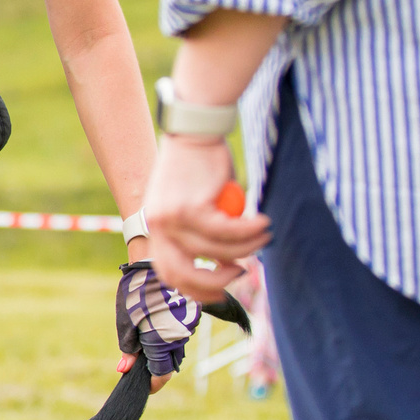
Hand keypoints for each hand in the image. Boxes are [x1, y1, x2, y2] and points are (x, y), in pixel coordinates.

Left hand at [116, 261, 201, 378]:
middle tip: (140, 360)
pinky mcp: (193, 313)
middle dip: (156, 365)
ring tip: (146, 334)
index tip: (143, 386)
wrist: (154, 263)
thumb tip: (124, 370)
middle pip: (170, 362)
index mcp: (162, 343)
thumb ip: (128, 350)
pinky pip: (181, 331)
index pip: (161, 375)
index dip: (151, 383)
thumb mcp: (126, 323)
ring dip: (163, 347)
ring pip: (177, 346)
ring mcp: (189, 325)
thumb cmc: (135, 294)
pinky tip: (157, 321)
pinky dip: (170, 333)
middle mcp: (179, 337)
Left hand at [142, 134, 269, 305]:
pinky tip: (263, 224)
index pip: (169, 273)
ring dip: (246, 248)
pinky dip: (248, 231)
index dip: (195, 289)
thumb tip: (225, 263)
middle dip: (215, 282)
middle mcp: (157, 225)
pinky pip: (226, 231)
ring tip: (264, 236)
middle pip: (183, 274)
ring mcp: (171, 218)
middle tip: (241, 273)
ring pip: (215, 250)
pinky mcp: (191, 207)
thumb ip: (202, 232)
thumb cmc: (200, 165)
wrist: (195, 129)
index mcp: (155, 227)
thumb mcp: (194, 203)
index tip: (220, 291)